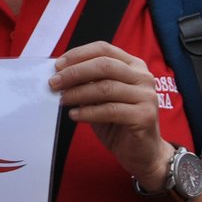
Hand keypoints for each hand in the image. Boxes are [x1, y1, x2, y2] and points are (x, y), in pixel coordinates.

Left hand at [50, 41, 171, 187]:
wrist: (142, 152)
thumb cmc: (119, 122)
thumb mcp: (101, 98)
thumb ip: (88, 83)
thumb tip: (60, 75)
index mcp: (133, 66)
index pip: (104, 49)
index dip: (79, 55)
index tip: (57, 65)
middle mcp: (143, 77)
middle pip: (104, 66)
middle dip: (75, 73)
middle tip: (54, 83)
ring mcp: (146, 96)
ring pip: (106, 88)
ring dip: (78, 93)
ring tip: (62, 100)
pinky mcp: (144, 116)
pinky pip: (111, 110)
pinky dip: (89, 112)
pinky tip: (74, 116)